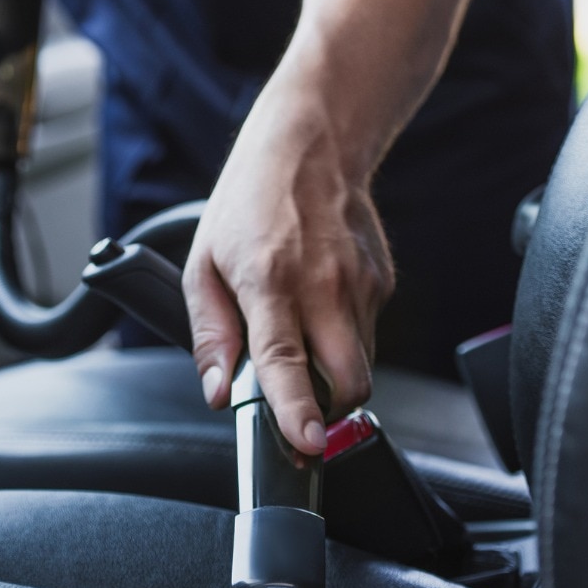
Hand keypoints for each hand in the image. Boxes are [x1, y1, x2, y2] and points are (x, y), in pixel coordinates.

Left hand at [184, 80, 394, 455]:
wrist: (310, 144)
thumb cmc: (249, 202)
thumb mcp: (203, 264)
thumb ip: (209, 335)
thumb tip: (218, 392)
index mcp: (271, 283)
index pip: (288, 363)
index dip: (298, 411)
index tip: (305, 442)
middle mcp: (325, 287)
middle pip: (349, 382)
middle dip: (329, 411)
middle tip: (301, 410)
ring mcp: (362, 285)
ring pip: (361, 363)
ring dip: (332, 370)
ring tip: (301, 331)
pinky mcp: (384, 281)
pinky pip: (368, 333)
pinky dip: (344, 337)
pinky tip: (320, 303)